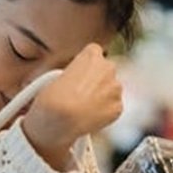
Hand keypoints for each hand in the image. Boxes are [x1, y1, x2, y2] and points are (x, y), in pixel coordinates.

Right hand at [23, 44, 122, 168]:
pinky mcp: (118, 106)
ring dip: (103, 96)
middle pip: (106, 71)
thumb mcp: (56, 75)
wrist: (60, 120)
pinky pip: (113, 108)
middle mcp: (108, 67)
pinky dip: (106, 112)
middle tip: (82, 93)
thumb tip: (75, 82)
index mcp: (92, 54)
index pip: (94, 53)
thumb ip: (74, 72)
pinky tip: (91, 117)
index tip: (80, 76)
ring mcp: (115, 88)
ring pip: (112, 90)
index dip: (86, 66)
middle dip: (98, 80)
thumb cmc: (53, 98)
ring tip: (85, 108)